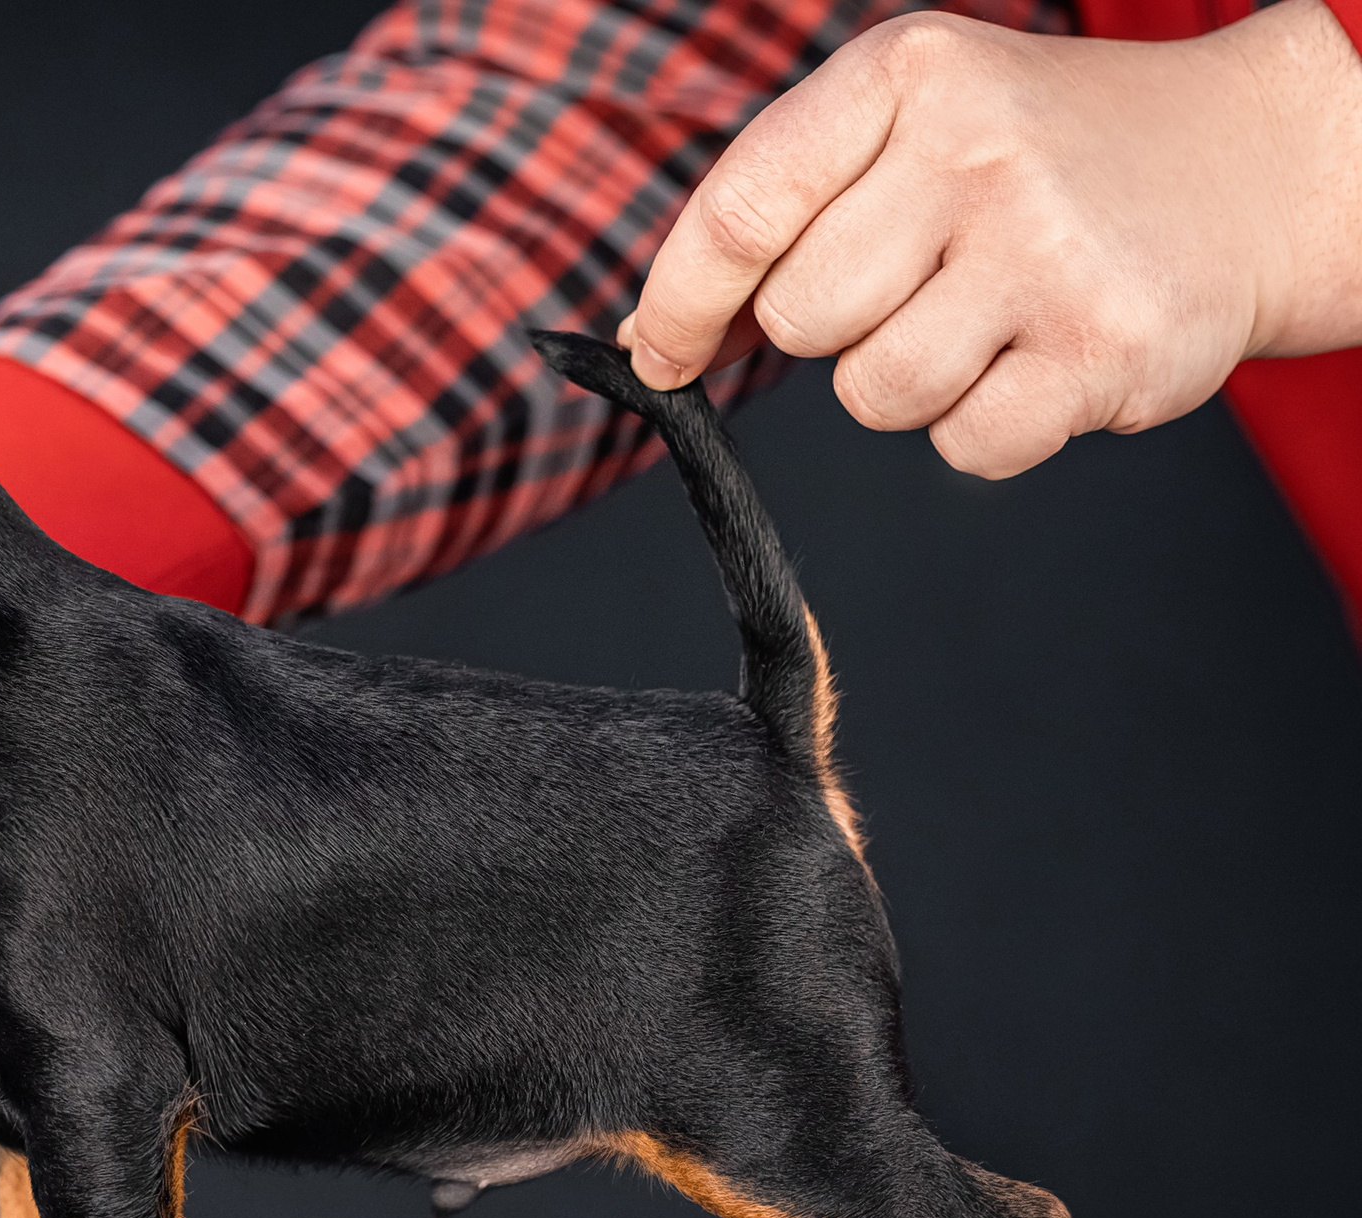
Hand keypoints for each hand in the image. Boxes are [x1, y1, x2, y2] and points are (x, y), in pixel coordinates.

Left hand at [620, 0, 1361, 477]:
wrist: (1250, 170)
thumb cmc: (1041, 159)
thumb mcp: (911, 127)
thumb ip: (783, 215)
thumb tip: (660, 336)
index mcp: (907, 78)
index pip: (741, 210)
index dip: (681, 301)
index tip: (660, 352)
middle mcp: (976, 153)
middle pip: (802, 319)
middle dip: (838, 329)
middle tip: (925, 281)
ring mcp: (1045, 252)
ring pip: (873, 394)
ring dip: (913, 381)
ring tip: (991, 313)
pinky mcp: (1102, 350)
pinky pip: (964, 447)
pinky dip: (987, 426)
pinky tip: (1042, 355)